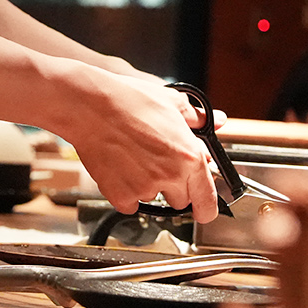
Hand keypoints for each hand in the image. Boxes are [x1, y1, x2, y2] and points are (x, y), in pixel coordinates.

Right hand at [58, 67, 219, 222]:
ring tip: (135, 159)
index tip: (203, 207)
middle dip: (174, 188)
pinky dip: (126, 192)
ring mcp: (145, 188)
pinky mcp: (120, 195)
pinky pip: (130, 204)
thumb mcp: (171, 102)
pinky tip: (121, 169)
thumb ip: (198, 118)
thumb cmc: (128, 100)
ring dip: (148, 187)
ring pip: (153, 200)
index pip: (208, 200)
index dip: (207, 206)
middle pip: (181, 201)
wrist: (90, 106)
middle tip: (159, 165)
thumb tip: (217, 121)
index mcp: (189, 156)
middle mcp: (170, 175)